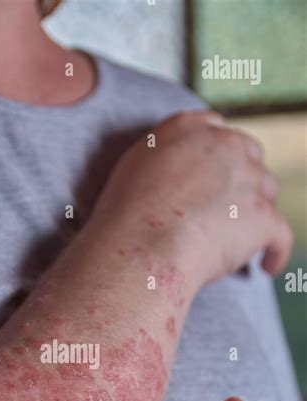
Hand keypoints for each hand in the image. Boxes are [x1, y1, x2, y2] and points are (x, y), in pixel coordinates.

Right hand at [89, 111, 292, 285]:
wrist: (140, 248)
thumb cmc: (124, 219)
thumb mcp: (133, 169)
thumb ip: (162, 159)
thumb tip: (174, 175)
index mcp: (189, 129)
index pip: (218, 131)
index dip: (221, 156)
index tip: (217, 176)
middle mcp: (224, 145)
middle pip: (250, 157)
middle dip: (245, 180)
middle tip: (230, 209)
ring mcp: (248, 180)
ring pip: (268, 192)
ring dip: (258, 213)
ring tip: (243, 240)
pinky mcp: (263, 217)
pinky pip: (280, 236)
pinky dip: (276, 252)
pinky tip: (267, 267)